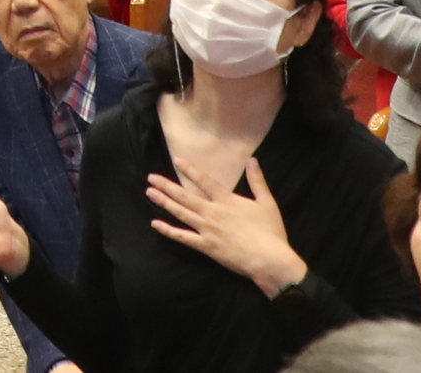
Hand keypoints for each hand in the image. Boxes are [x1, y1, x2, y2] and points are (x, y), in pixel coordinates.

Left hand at [145, 155, 307, 296]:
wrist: (269, 259)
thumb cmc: (270, 232)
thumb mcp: (267, 203)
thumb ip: (257, 181)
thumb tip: (252, 160)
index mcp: (226, 200)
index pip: (204, 181)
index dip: (190, 170)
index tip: (176, 160)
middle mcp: (212, 212)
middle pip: (185, 196)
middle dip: (167, 185)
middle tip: (151, 177)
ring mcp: (207, 229)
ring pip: (181, 213)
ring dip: (164, 202)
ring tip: (149, 192)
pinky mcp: (206, 246)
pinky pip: (183, 237)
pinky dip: (168, 230)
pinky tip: (155, 224)